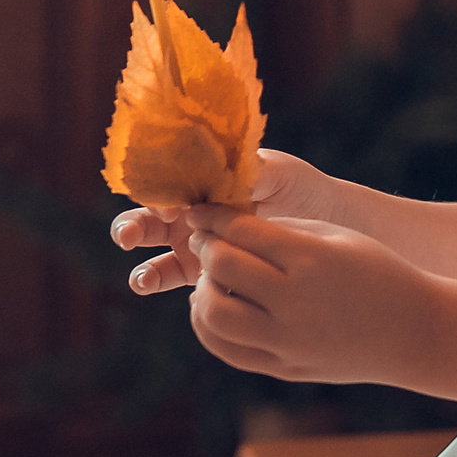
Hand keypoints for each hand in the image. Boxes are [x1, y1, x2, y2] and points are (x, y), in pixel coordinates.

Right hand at [109, 150, 341, 295]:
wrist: (326, 222)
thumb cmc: (300, 189)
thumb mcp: (276, 174)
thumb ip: (245, 173)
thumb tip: (216, 171)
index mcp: (203, 180)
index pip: (166, 183)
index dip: (158, 193)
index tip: (168, 206)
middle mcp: (190, 209)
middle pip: (147, 216)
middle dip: (131, 226)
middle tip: (130, 237)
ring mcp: (191, 241)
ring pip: (150, 251)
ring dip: (139, 262)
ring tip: (143, 279)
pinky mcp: (197, 270)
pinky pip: (165, 275)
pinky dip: (153, 280)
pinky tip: (154, 285)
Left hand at [183, 206, 436, 386]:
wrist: (413, 331)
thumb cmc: (375, 271)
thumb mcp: (334, 235)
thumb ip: (280, 229)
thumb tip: (226, 228)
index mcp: (310, 260)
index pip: (240, 232)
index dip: (212, 218)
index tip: (199, 213)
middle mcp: (294, 303)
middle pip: (221, 270)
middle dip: (205, 248)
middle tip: (205, 240)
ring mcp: (288, 341)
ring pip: (213, 317)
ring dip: (202, 291)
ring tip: (211, 278)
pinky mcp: (285, 368)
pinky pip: (228, 350)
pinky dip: (209, 327)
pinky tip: (216, 307)